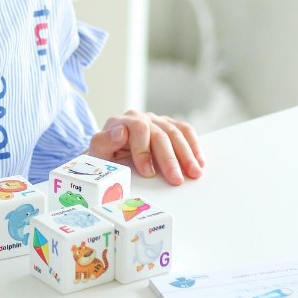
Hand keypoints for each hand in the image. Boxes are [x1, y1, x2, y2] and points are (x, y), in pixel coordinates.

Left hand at [88, 110, 204, 184]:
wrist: (109, 155)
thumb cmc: (105, 157)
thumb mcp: (97, 152)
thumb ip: (103, 142)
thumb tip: (121, 132)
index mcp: (120, 122)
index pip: (137, 129)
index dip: (144, 150)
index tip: (148, 172)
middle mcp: (139, 118)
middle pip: (160, 133)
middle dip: (169, 158)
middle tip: (176, 179)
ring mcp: (155, 120)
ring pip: (175, 132)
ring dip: (187, 155)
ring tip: (194, 174)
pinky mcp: (168, 126)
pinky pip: (185, 131)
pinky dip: (194, 146)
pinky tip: (200, 162)